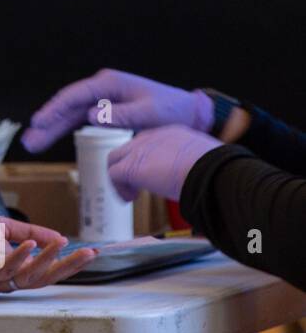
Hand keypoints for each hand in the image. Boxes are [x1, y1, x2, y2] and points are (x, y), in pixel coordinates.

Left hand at [0, 212, 97, 292]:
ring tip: (63, 244)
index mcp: (14, 266)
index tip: (91, 252)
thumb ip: (28, 230)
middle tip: (91, 254)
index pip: (47, 269)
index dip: (69, 263)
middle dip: (69, 267)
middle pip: (45, 278)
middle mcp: (7, 277)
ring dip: (48, 261)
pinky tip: (32, 245)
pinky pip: (4, 270)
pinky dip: (20, 257)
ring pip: (29, 277)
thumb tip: (59, 235)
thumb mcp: (0, 226)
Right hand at [22, 69, 213, 152]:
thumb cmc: (172, 110)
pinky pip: (77, 117)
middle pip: (67, 105)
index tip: (38, 122)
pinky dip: (63, 128)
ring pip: (69, 113)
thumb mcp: (151, 113)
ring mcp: (101, 98)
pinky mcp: (103, 109)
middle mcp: (102, 88)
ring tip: (32, 142)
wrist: (188, 112)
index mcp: (110, 84)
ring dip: (51, 128)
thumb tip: (91, 116)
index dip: (55, 109)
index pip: (76, 96)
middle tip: (29, 140)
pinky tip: (48, 136)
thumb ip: (122, 115)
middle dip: (47, 123)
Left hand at [106, 124, 222, 201]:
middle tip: (137, 185)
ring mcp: (140, 150)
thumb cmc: (218, 170)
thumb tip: (198, 178)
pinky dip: (119, 189)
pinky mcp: (132, 167)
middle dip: (128, 165)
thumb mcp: (206, 160)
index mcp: (173, 133)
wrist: (214, 171)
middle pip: (128, 148)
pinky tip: (130, 199)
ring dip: (120, 177)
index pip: (149, 142)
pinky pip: (113, 175)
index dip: (147, 158)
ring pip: (115, 159)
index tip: (152, 173)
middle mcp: (153, 137)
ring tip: (132, 194)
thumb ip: (195, 163)